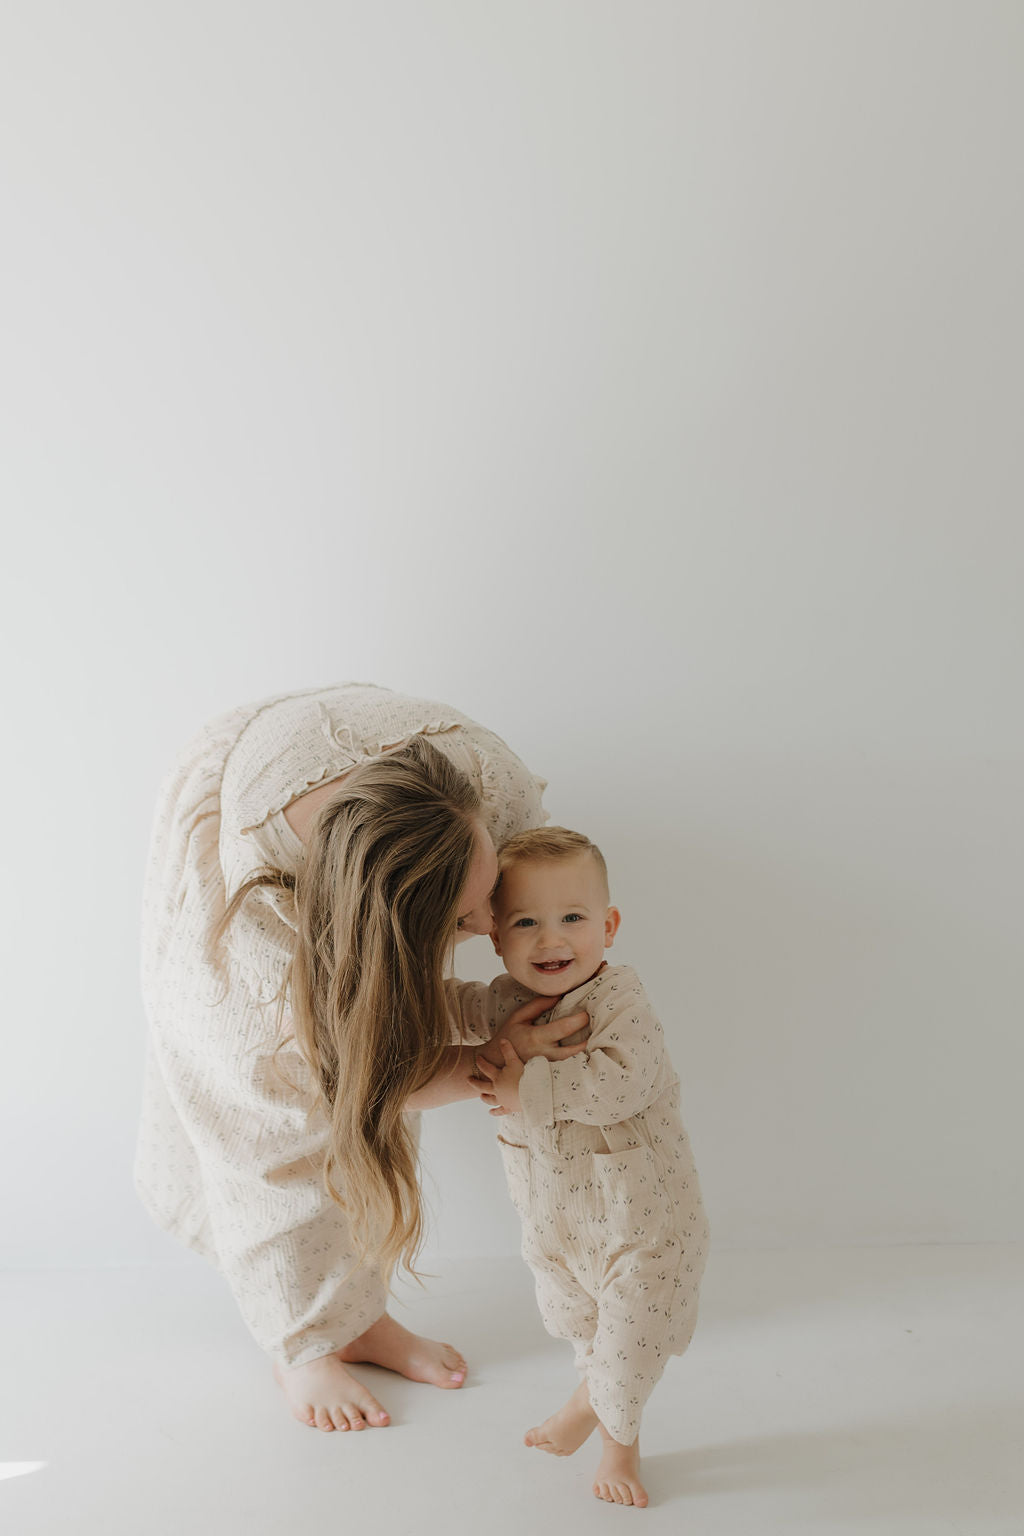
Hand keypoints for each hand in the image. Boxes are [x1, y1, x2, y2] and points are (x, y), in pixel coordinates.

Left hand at [473, 1039, 524, 1115]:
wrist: (531, 1093)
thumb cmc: (523, 1076)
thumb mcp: (515, 1060)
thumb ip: (508, 1050)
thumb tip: (502, 1039)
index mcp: (498, 1077)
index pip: (486, 1068)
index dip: (481, 1062)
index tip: (477, 1058)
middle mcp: (497, 1089)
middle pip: (482, 1086)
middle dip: (475, 1082)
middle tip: (468, 1079)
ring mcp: (502, 1099)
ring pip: (490, 1099)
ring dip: (485, 1097)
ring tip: (481, 1096)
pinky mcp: (509, 1107)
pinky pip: (500, 1111)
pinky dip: (495, 1112)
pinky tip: (491, 1112)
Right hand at [476, 994, 590, 1069]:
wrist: (496, 1063)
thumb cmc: (508, 1036)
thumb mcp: (519, 1017)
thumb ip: (538, 1005)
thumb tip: (558, 996)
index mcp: (536, 1037)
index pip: (562, 1028)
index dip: (578, 1020)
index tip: (587, 1013)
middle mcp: (544, 1054)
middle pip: (573, 1050)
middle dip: (588, 1040)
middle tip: (600, 1030)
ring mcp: (546, 1067)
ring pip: (572, 1063)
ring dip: (585, 1054)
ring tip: (599, 1045)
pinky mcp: (547, 1075)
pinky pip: (566, 1071)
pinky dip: (577, 1064)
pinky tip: (589, 1059)